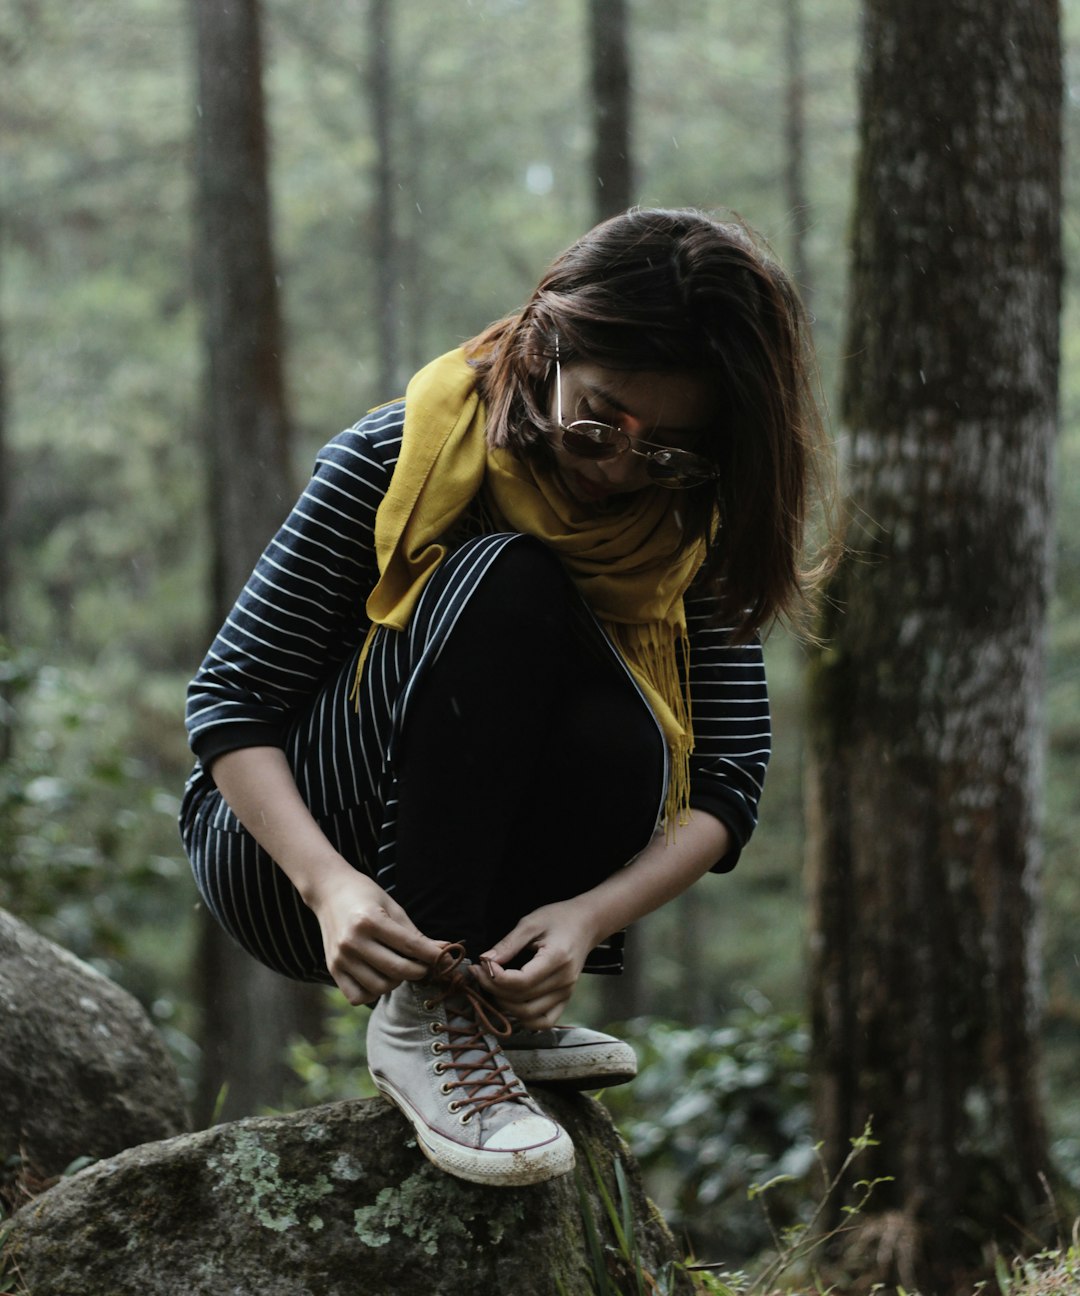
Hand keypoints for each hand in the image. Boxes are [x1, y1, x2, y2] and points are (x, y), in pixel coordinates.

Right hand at [310, 870, 445, 1005]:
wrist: (329, 892)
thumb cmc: (366, 897)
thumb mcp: (393, 908)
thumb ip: (415, 934)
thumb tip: (444, 952)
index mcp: (369, 921)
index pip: (410, 946)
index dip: (432, 955)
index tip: (445, 958)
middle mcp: (352, 941)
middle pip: (397, 970)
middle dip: (419, 971)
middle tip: (424, 965)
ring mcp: (340, 958)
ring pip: (379, 987)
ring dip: (396, 982)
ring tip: (400, 968)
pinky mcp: (332, 969)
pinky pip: (357, 996)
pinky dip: (372, 992)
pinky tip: (379, 977)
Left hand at [473, 899, 600, 1028]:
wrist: (586, 924)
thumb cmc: (558, 919)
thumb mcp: (531, 923)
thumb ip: (508, 944)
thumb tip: (485, 960)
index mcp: (557, 959)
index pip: (521, 982)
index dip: (496, 978)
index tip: (482, 964)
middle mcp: (564, 982)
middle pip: (522, 1000)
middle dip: (494, 989)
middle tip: (479, 973)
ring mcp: (566, 994)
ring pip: (529, 1015)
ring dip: (505, 1005)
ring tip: (492, 986)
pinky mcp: (565, 1000)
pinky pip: (543, 1022)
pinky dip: (524, 1018)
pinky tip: (510, 1003)